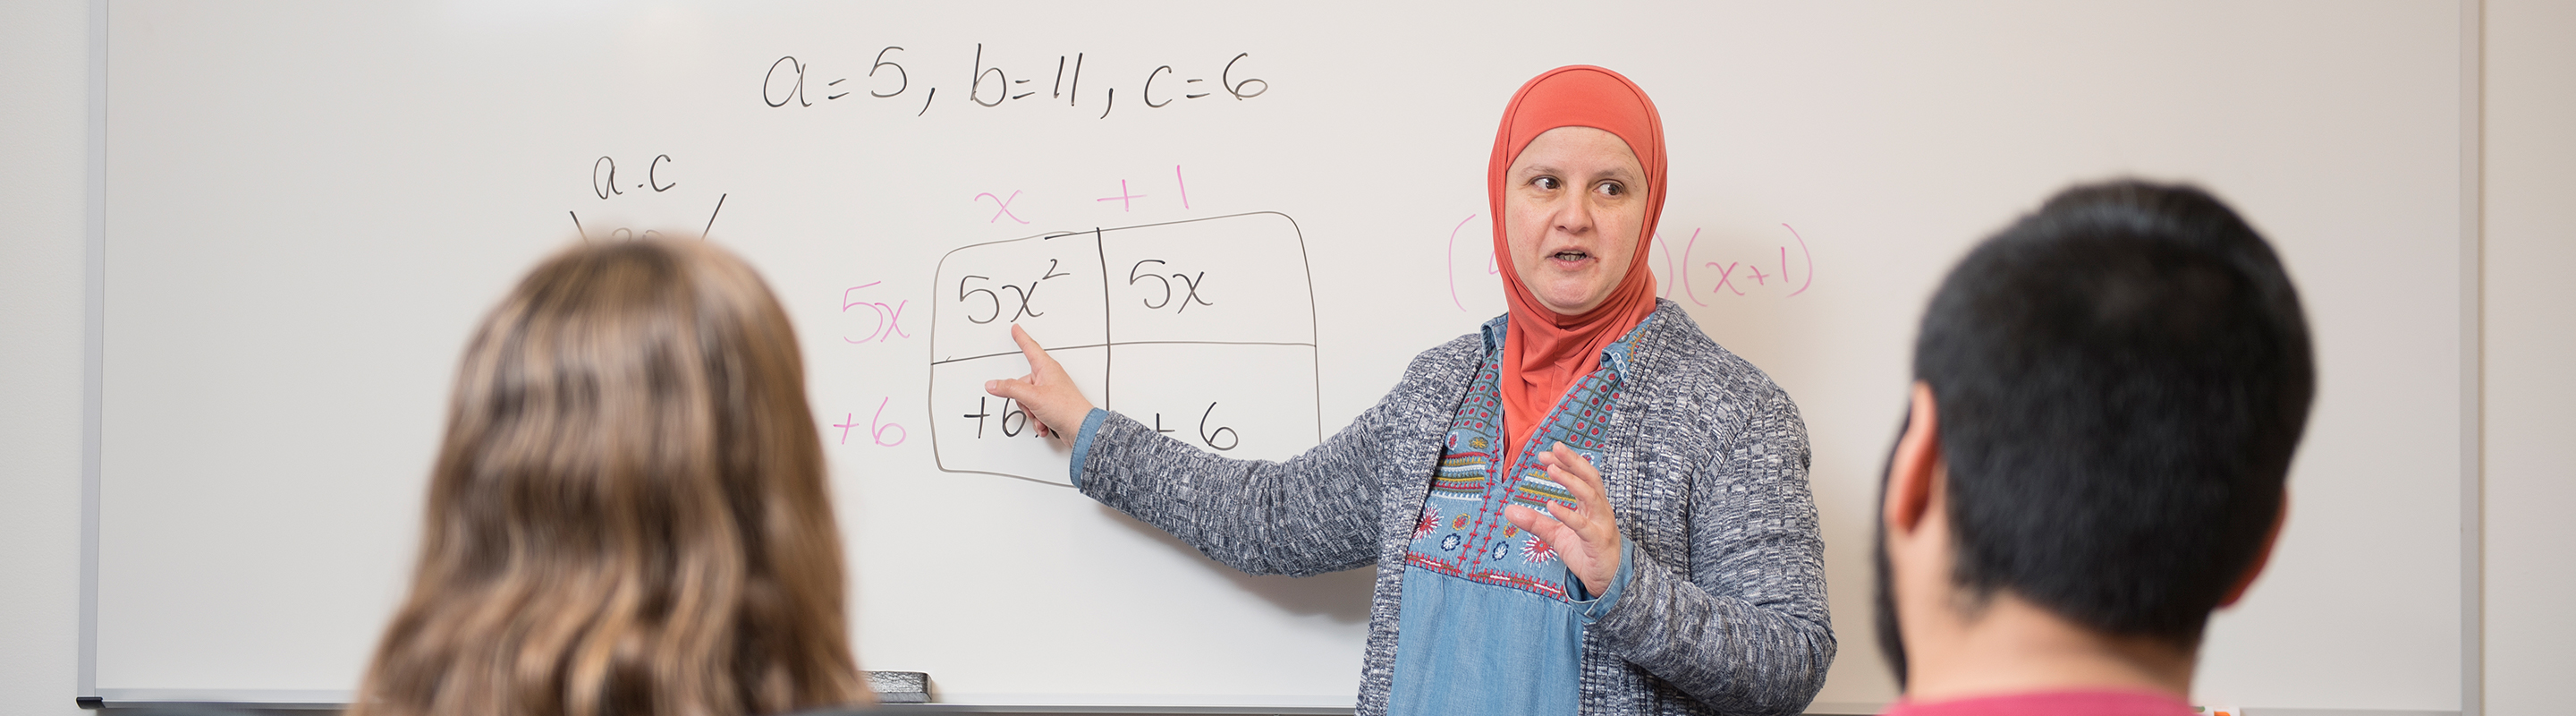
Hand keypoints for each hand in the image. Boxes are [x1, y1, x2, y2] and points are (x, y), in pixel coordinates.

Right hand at [982, 324, 1096, 445]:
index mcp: (1046, 368)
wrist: (1081, 429)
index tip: (1016, 329)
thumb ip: (1010, 389)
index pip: (1030, 348)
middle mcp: (1049, 377)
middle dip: (1023, 398)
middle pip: (1023, 382)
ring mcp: (1051, 392)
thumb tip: (993, 384)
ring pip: (1027, 399)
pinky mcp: (1053, 406)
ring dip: (1031, 412)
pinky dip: (1038, 419)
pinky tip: (1044, 423)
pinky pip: (1036, 410)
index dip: (1021, 338)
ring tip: (1041, 415)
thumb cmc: (1066, 408)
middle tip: (1032, 404)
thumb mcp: (1032, 396)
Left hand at [1504, 442, 1621, 597]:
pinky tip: (1551, 505)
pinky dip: (1567, 514)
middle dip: (1573, 461)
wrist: (1606, 580)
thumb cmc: (1586, 552)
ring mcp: (1602, 525)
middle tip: (1556, 447)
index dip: (1565, 462)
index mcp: (1592, 505)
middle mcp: (1600, 510)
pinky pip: (1583, 526)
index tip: (1544, 455)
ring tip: (1552, 470)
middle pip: (1591, 478)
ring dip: (1571, 481)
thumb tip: (1508, 510)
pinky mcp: (1598, 542)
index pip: (1581, 476)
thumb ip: (1536, 522)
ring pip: (1591, 496)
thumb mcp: (1556, 535)